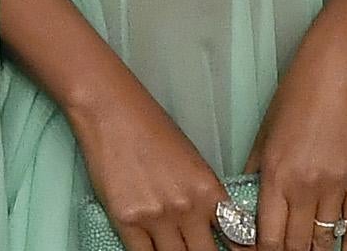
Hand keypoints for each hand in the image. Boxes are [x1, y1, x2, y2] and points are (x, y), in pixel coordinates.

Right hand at [68, 76, 231, 250]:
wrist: (111, 111)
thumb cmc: (151, 128)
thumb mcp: (192, 162)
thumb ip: (205, 198)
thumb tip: (215, 228)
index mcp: (208, 190)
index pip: (235, 238)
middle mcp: (186, 207)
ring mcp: (156, 216)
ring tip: (177, 249)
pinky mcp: (126, 220)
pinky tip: (153, 250)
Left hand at [242, 18, 346, 250]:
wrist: (338, 70)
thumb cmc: (296, 94)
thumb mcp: (265, 133)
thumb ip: (255, 172)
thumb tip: (247, 203)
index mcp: (276, 174)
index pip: (267, 237)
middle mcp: (305, 186)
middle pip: (295, 244)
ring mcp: (336, 185)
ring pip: (325, 240)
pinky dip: (346, 243)